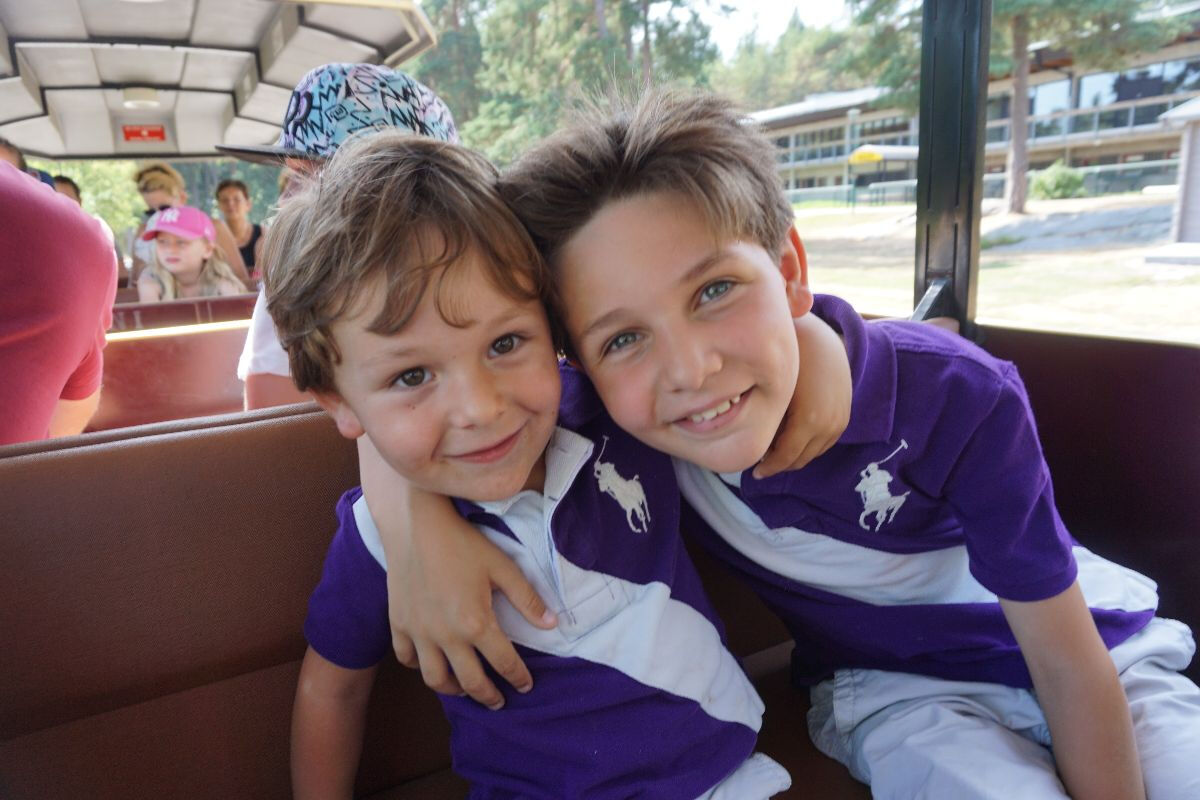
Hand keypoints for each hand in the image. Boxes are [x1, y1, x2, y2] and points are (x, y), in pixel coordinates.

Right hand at [356, 436, 555, 708]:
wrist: (415, 525)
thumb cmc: (463, 543)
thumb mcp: (502, 566)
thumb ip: (527, 599)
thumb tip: (553, 625)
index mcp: (476, 623)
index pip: (503, 663)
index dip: (518, 677)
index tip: (526, 686)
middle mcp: (446, 636)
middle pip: (470, 682)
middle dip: (488, 696)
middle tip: (498, 701)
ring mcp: (419, 633)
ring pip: (435, 679)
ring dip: (453, 689)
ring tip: (465, 689)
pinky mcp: (398, 624)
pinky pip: (407, 659)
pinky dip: (420, 667)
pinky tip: (432, 662)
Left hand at [754, 313, 850, 477]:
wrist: (821, 341)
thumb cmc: (790, 364)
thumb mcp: (774, 395)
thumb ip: (768, 424)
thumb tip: (755, 448)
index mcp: (808, 421)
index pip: (785, 458)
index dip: (768, 468)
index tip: (753, 472)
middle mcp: (828, 425)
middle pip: (800, 459)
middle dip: (780, 464)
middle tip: (761, 463)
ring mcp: (839, 422)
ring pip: (813, 454)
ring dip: (794, 456)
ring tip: (774, 452)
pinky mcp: (845, 418)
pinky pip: (825, 443)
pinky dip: (808, 447)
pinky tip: (792, 440)